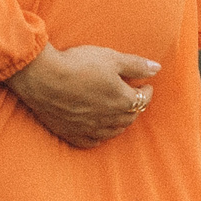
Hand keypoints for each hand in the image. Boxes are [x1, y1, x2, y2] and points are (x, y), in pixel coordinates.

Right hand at [7, 44, 156, 147]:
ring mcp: (90, 129)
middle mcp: (109, 119)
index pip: (143, 99)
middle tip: (133, 97)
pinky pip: (91, 141)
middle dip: (135, 107)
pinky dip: (99, 136)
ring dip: (120, 122)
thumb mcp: (112, 58)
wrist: (43, 77)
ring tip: (119, 112)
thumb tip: (157, 68)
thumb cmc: (78, 65)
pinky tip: (99, 130)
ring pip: (113, 131)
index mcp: (122, 101)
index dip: (147, 91)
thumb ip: (136, 65)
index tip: (145, 85)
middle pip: (130, 117)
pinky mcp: (71, 133)